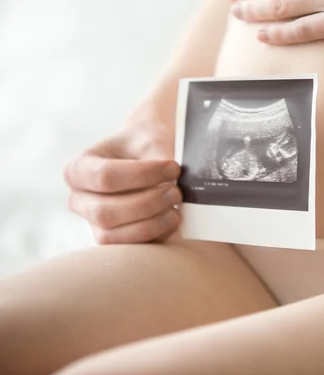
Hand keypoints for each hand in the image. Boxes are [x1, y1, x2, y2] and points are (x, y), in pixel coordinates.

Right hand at [64, 119, 181, 244]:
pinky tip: (172, 223)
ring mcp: (95, 224)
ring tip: (176, 210)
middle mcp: (81, 200)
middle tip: (176, 192)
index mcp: (79, 170)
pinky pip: (129, 250)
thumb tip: (177, 180)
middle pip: (105, 212)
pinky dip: (154, 238)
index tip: (173, 168)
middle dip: (146, 204)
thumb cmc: (147, 143)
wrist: (152, 153)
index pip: (105, 177)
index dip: (142, 175)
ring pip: (114, 236)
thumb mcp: (151, 139)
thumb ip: (159, 156)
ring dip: (150, 225)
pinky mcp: (117, 240)